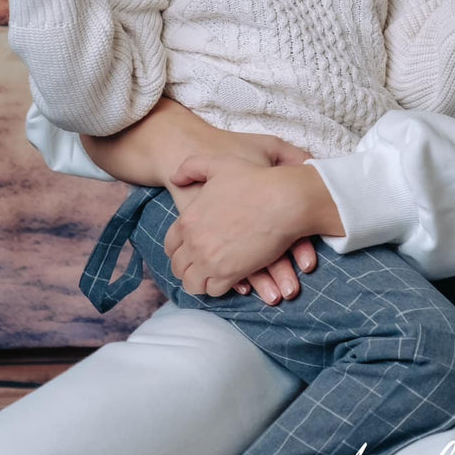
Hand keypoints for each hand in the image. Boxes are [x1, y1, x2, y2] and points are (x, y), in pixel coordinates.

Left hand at [164, 154, 320, 297]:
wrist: (283, 200)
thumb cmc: (255, 180)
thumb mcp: (219, 164)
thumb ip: (191, 167)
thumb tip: (174, 178)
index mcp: (188, 219)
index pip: (171, 245)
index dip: (179, 250)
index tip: (190, 252)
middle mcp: (194, 242)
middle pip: (179, 267)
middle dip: (188, 268)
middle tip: (202, 266)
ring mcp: (210, 260)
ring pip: (193, 284)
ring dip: (201, 281)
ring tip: (213, 276)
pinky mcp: (229, 274)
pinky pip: (213, 291)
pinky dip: (219, 287)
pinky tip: (229, 279)